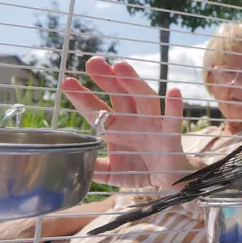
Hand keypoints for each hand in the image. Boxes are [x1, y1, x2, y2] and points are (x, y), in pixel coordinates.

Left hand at [62, 56, 194, 189]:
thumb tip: (74, 165)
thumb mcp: (113, 172)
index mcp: (118, 128)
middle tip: (93, 62)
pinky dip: (174, 107)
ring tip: (121, 67)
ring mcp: (153, 125)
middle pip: (120, 95)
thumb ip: (96, 168)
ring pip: (144, 100)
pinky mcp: (170, 136)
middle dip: (107, 78)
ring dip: (133, 83)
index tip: (67, 82)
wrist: (169, 181)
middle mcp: (135, 121)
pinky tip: (174, 92)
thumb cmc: (142, 170)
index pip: (98, 109)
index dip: (83, 97)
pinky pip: (173, 120)